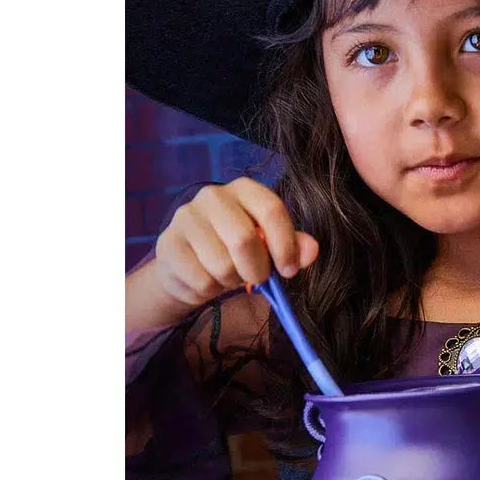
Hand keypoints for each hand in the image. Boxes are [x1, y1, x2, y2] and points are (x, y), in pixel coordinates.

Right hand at [152, 177, 318, 307]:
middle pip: (245, 240)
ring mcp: (186, 217)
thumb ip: (293, 247)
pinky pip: (201, 280)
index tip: (288, 271)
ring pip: (222, 265)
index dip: (284, 245)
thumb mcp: (269, 247)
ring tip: (228, 274)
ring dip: (232, 281)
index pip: (271, 210)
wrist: (189, 266)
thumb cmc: (235, 251)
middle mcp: (212, 196)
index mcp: (244, 189)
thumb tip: (312, 251)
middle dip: (258, 270)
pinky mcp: (168, 244)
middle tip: (258, 278)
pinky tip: (207, 278)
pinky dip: (211, 290)